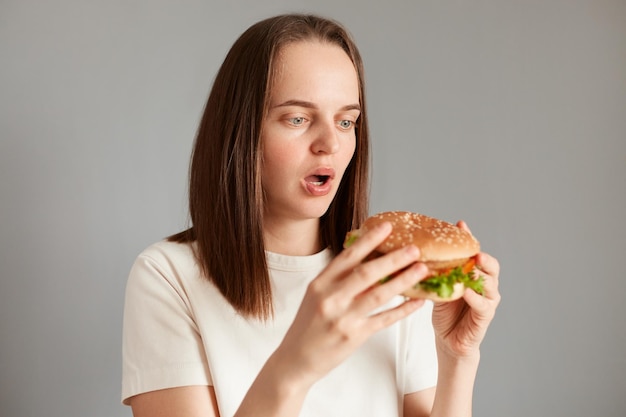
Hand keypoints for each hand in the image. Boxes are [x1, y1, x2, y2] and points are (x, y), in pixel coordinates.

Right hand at [273, 221, 428, 389]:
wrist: (296, 359)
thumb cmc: (308, 325)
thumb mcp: (316, 296)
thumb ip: (337, 279)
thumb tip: (366, 258)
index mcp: (320, 283)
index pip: (347, 256)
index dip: (369, 240)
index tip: (387, 227)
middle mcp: (330, 298)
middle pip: (367, 272)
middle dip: (393, 258)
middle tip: (414, 248)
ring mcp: (343, 317)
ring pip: (379, 294)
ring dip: (403, 280)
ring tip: (421, 269)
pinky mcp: (354, 336)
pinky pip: (384, 319)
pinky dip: (403, 310)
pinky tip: (418, 302)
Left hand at [431, 220, 500, 358]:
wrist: (448, 340)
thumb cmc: (444, 311)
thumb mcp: (439, 286)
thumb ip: (436, 270)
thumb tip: (416, 250)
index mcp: (474, 274)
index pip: (475, 252)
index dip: (470, 238)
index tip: (460, 225)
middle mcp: (485, 285)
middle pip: (490, 266)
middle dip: (483, 256)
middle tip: (474, 250)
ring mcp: (487, 301)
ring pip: (490, 284)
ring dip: (481, 274)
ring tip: (474, 266)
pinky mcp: (485, 317)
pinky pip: (483, 305)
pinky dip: (475, 298)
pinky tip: (466, 292)